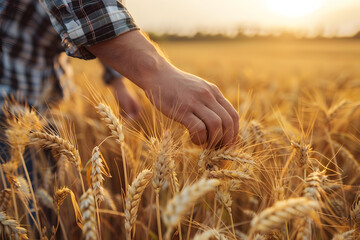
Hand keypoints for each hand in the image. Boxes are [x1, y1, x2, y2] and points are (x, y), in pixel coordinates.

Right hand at [87, 30, 238, 146]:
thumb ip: (209, 102)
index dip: (233, 134)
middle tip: (217, 149)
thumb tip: (219, 122)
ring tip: (204, 144)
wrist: (156, 74)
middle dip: (226, 140)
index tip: (227, 144)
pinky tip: (193, 139)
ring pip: (216, 125)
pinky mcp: (182, 109)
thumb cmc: (175, 86)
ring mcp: (195, 102)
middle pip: (228, 122)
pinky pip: (198, 128)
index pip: (233, 116)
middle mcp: (208, 96)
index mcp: (214, 92)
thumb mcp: (198, 89)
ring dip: (213, 141)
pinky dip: (199, 138)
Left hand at [111, 77, 140, 119]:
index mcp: (136, 103)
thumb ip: (128, 110)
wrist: (118, 86)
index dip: (134, 117)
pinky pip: (126, 111)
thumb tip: (131, 118)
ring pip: (129, 113)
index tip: (127, 118)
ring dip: (125, 114)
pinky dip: (123, 112)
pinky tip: (119, 111)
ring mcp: (130, 104)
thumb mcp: (125, 103)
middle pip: (134, 114)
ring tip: (119, 113)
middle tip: (122, 116)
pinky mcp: (126, 104)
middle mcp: (134, 104)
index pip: (138, 113)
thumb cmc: (122, 94)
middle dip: (128, 116)